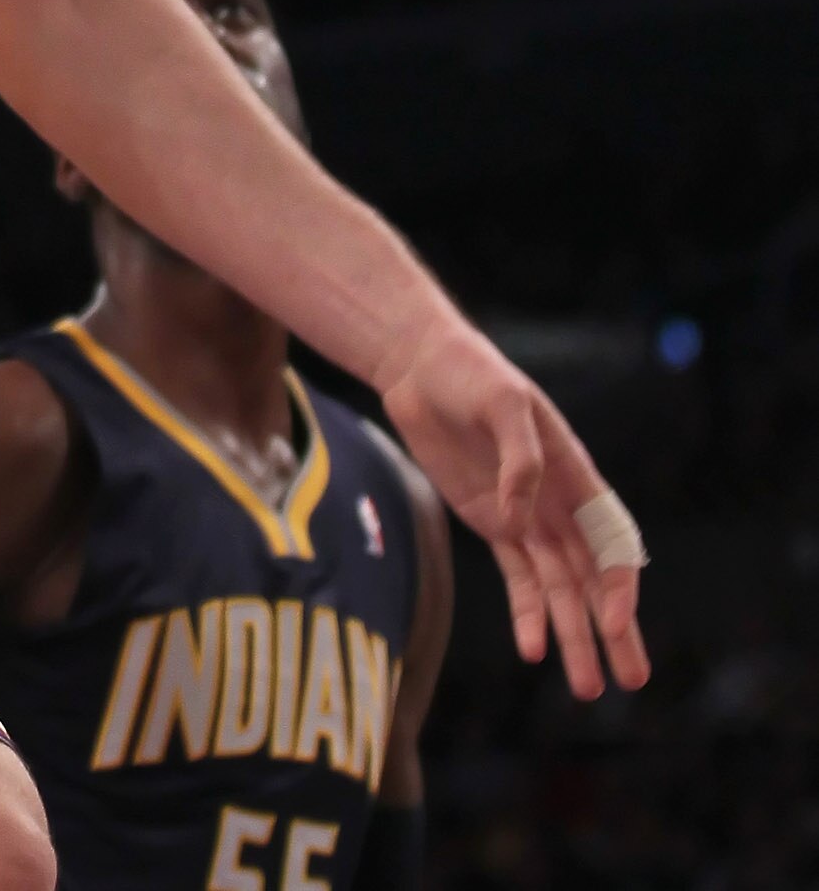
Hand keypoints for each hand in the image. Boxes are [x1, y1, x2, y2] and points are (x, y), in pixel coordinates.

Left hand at [379, 312, 648, 699]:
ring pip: (559, 588)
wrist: (421, 367)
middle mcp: (559, 503)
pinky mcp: (492, 523)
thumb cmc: (471, 373)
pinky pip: (518, 577)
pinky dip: (528, 614)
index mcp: (576, 473)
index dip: (619, 586)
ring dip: (573, 634)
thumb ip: (518, 459)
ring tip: (585, 687)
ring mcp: (526, 516)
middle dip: (614, 629)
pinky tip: (534, 648)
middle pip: (594, 578)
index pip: (611, 541)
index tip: (614, 624)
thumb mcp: (502, 402)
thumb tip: (518, 522)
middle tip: (633, 680)